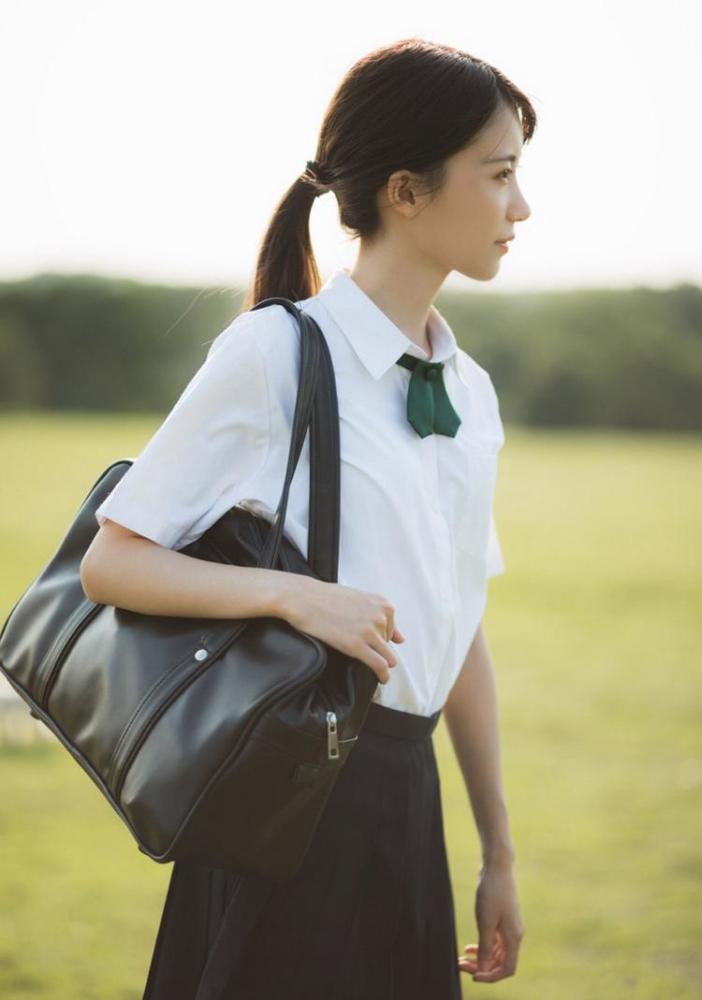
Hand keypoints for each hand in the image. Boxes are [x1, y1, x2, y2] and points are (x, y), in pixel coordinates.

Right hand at [279, 576, 405, 685]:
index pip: (391, 630)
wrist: (303, 598)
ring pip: (389, 658)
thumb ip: (381, 617)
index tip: (369, 643)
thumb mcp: (360, 599)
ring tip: (376, 671)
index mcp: (383, 604)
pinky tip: (381, 679)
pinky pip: (380, 665)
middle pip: (388, 644)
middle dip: (378, 650)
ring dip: (383, 666)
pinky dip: (383, 675)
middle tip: (362, 652)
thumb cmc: (326, 597)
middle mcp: (380, 617)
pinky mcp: (357, 645)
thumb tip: (401, 639)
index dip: (379, 638)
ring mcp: (370, 631)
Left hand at [458, 858, 523, 982]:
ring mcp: (508, 927)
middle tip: (461, 964)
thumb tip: (483, 969)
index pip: (507, 969)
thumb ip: (485, 946)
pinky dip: (482, 946)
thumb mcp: (485, 921)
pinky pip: (493, 941)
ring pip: (496, 952)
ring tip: (462, 958)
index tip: (473, 975)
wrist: (497, 867)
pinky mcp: (502, 919)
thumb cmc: (492, 892)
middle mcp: (514, 935)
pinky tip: (469, 947)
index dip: (491, 976)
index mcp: (513, 938)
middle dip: (482, 967)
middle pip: (500, 962)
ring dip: (480, 958)